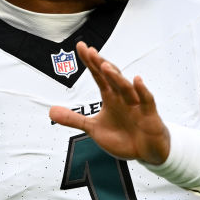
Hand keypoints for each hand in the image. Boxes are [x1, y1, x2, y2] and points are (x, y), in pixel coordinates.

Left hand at [49, 42, 169, 164]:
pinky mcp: (149, 115)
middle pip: (111, 77)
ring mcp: (137, 104)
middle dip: (101, 64)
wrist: (147, 152)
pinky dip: (142, 91)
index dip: (90, 62)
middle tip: (90, 51)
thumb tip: (50, 111)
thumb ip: (74, 119)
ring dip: (116, 77)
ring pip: (125, 87)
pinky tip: (137, 80)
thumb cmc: (124, 137)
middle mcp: (123, 97)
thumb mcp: (94, 129)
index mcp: (110, 97)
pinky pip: (146, 100)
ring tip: (105, 66)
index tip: (81, 47)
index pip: (98, 76)